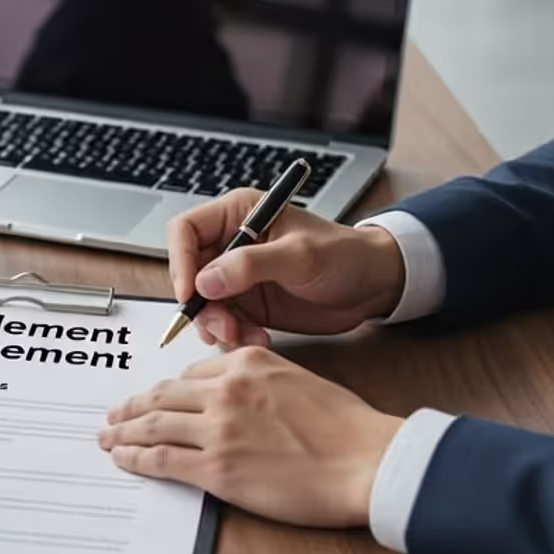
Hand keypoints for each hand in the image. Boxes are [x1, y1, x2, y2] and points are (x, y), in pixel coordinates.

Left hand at [96, 348, 400, 527]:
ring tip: (108, 437)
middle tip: (114, 415)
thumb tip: (226, 391)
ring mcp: (218, 431)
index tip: (151, 399)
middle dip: (132, 407)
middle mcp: (226, 391)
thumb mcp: (297, 379)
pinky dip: (136, 459)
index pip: (189, 374)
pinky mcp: (217, 470)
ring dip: (123, 432)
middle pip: (161, 397)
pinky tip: (124, 460)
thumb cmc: (346, 427)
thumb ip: (256, 379)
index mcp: (246, 363)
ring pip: (153, 426)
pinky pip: (162, 461)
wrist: (367, 461)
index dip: (164, 390)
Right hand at [167, 189, 406, 347]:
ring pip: (203, 303)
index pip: (186, 231)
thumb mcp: (300, 256)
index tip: (189, 292)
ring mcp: (238, 276)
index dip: (180, 260)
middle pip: (189, 272)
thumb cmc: (345, 255)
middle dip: (201, 304)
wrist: (373, 285)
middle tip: (223, 327)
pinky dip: (234, 335)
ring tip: (243, 337)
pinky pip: (224, 322)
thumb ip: (251, 265)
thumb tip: (204, 281)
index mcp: (239, 214)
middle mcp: (232, 243)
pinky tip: (258, 339)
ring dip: (217, 325)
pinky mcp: (248, 303)